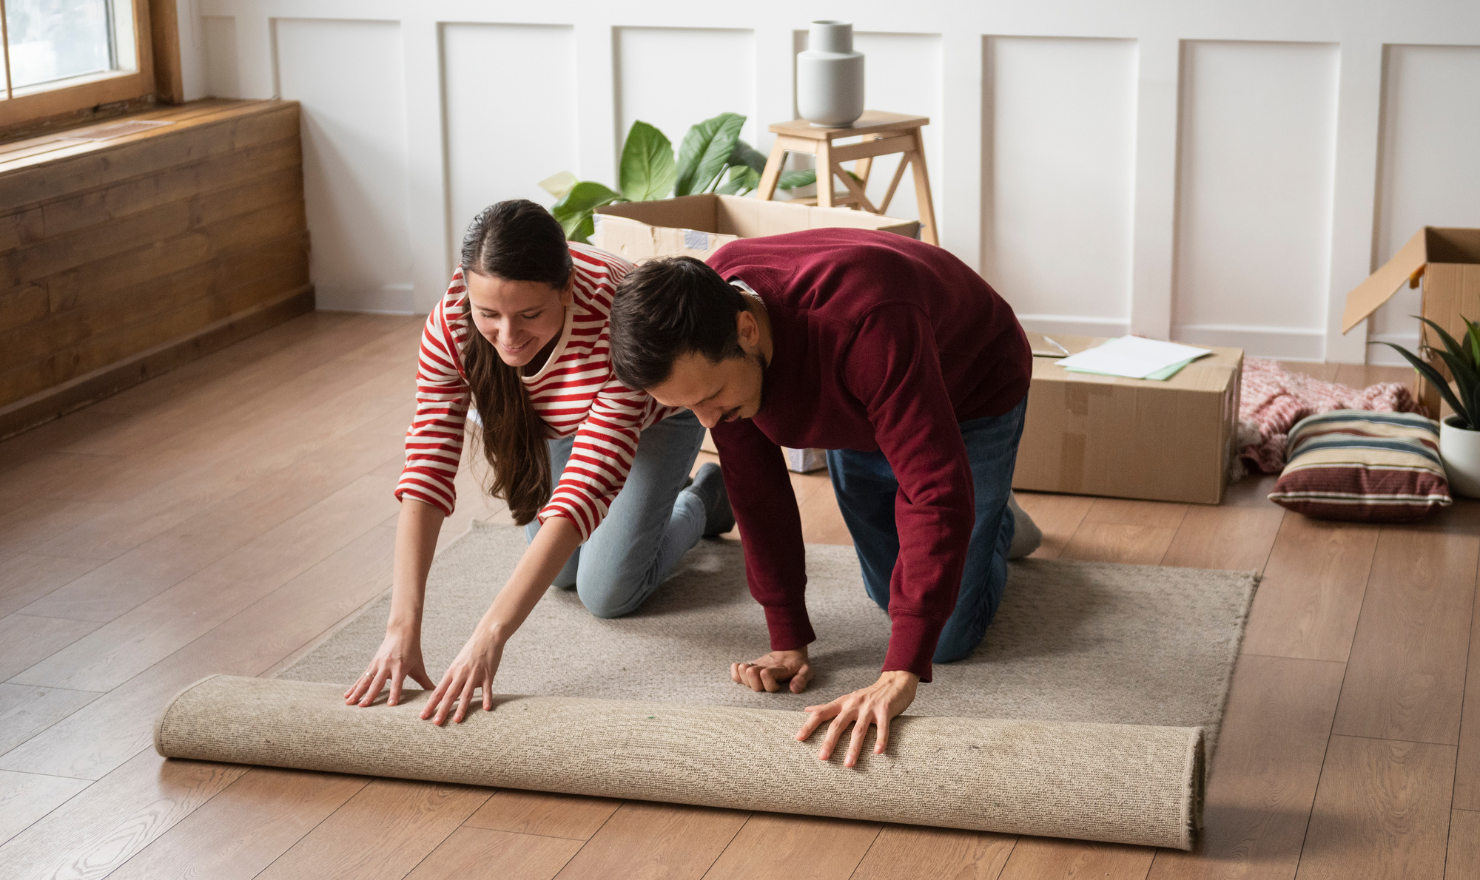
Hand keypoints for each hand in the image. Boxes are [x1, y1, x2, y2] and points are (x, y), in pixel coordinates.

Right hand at [345, 627, 434, 706]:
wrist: (401, 632)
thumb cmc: (413, 651)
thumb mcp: (419, 666)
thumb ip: (425, 682)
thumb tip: (436, 694)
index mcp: (400, 667)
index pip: (398, 683)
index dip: (395, 693)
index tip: (390, 705)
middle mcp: (387, 665)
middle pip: (378, 682)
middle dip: (370, 695)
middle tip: (363, 707)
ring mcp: (377, 664)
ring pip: (366, 680)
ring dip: (357, 692)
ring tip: (349, 704)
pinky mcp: (371, 665)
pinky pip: (361, 678)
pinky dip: (353, 687)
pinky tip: (346, 696)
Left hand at [420, 626, 504, 724]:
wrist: (487, 636)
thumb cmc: (471, 651)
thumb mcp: (458, 663)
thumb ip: (453, 679)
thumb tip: (447, 695)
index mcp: (451, 672)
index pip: (438, 691)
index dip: (430, 704)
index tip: (423, 716)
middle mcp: (461, 674)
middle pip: (449, 694)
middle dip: (442, 710)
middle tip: (435, 723)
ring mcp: (474, 674)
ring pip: (466, 694)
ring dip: (461, 708)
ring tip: (457, 720)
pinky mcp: (488, 674)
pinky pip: (487, 689)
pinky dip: (486, 699)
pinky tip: (486, 708)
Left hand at [731, 648, 812, 693]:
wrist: (790, 656)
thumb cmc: (798, 665)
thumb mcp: (806, 669)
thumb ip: (802, 679)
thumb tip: (794, 689)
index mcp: (778, 683)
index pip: (769, 685)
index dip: (766, 677)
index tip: (768, 671)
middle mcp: (765, 683)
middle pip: (754, 686)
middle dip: (752, 675)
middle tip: (756, 667)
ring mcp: (756, 679)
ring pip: (744, 681)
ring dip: (743, 672)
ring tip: (749, 666)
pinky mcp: (750, 674)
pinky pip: (736, 678)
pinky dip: (735, 671)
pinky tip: (740, 665)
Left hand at [796, 671, 918, 767]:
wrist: (894, 682)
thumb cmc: (868, 695)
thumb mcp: (846, 698)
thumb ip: (827, 706)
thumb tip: (807, 710)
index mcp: (842, 703)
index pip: (821, 713)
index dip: (809, 725)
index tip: (798, 738)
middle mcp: (853, 704)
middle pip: (838, 724)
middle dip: (829, 741)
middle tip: (822, 758)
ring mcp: (869, 708)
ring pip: (859, 730)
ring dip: (853, 748)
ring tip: (848, 765)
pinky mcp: (885, 711)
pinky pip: (883, 728)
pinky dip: (881, 740)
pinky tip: (878, 752)